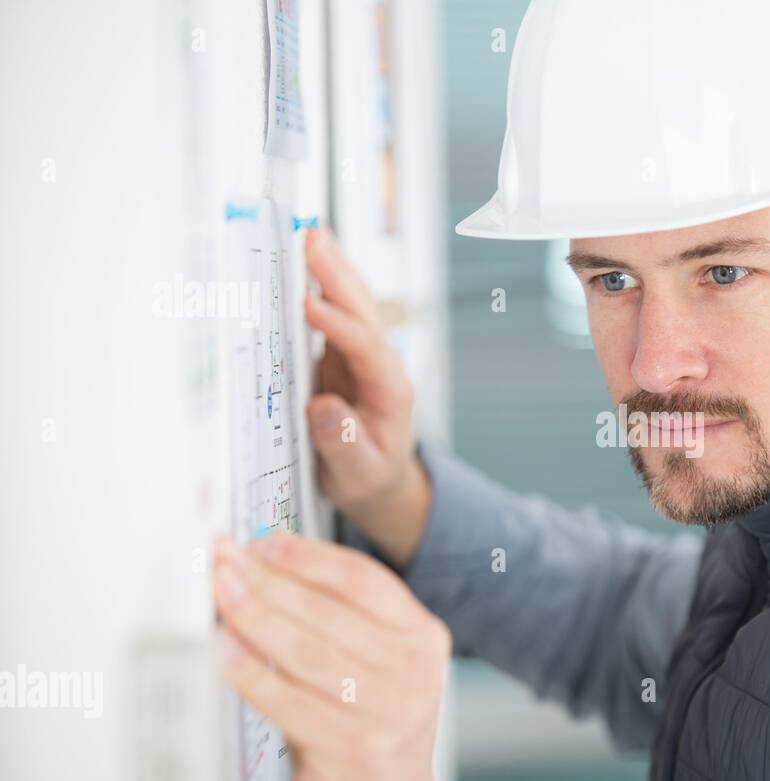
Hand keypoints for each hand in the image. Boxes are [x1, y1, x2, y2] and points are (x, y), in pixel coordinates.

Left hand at [212, 532, 482, 780]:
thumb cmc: (376, 739)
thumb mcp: (382, 671)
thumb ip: (340, 625)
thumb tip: (267, 570)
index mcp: (424, 639)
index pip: (363, 579)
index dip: (306, 556)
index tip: (261, 544)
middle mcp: (414, 673)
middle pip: (327, 610)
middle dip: (266, 581)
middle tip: (224, 562)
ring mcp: (388, 713)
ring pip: (303, 650)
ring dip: (251, 616)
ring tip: (218, 596)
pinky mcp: (353, 751)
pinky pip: (286, 700)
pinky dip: (248, 671)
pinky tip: (223, 650)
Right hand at [303, 226, 429, 567]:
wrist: (379, 482)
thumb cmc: (369, 478)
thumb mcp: (358, 474)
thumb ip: (343, 444)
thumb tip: (324, 408)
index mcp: (390, 391)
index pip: (366, 350)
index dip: (338, 326)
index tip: (310, 305)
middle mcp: (380, 365)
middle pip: (362, 313)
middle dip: (338, 276)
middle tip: (313, 240)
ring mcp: (361, 357)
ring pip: (350, 306)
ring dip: (331, 270)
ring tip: (310, 233)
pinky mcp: (341, 357)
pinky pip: (331, 316)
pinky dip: (318, 286)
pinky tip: (303, 260)